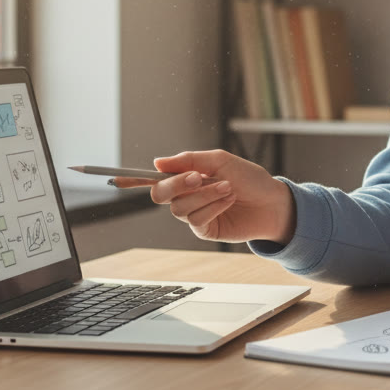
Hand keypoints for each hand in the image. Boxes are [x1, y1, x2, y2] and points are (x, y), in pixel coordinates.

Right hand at [113, 150, 294, 243]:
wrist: (273, 201)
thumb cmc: (250, 178)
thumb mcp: (220, 161)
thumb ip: (189, 160)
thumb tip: (158, 162)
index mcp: (187, 176)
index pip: (155, 177)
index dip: (134, 178)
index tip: (116, 178)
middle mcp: (186, 195)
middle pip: (160, 194)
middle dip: (175, 184)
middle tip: (197, 176)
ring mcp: (195, 214)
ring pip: (179, 208)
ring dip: (204, 194)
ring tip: (227, 187)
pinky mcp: (205, 230)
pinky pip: (196, 220)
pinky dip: (213, 207)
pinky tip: (229, 199)